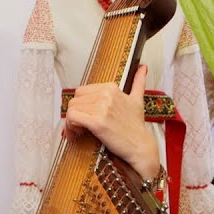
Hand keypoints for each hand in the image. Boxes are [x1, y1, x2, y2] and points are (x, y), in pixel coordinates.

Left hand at [63, 64, 161, 180]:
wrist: (140, 146)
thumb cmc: (136, 126)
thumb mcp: (138, 99)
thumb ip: (139, 82)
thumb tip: (143, 67)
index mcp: (111, 87)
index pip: (82, 91)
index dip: (80, 105)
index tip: (84, 116)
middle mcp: (106, 95)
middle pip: (75, 99)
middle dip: (74, 113)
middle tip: (79, 125)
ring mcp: (102, 108)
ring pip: (72, 109)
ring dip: (71, 122)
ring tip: (79, 131)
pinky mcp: (97, 122)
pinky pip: (72, 118)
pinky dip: (70, 127)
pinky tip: (77, 134)